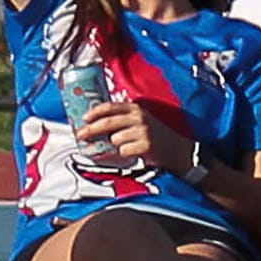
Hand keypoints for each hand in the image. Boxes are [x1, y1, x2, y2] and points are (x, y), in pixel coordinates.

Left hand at [79, 99, 194, 179]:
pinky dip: (125, 154)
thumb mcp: (141, 121)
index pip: (110, 107)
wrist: (178, 150)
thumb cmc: (156, 136)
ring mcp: (143, 131)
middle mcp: (139, 117)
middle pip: (107, 122)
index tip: (84, 118)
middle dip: (91, 129)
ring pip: (115, 139)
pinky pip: (124, 151)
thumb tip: (97, 125)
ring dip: (115, 145)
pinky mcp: (146, 145)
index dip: (94, 112)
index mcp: (136, 109)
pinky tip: (133, 153)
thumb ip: (123, 119)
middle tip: (81, 135)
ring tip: (126, 146)